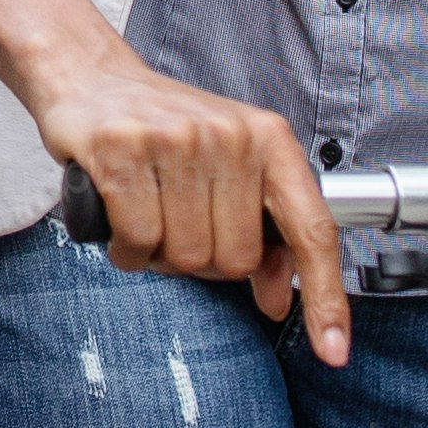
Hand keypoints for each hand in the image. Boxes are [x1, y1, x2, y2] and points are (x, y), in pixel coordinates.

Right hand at [36, 47, 351, 365]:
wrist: (93, 76)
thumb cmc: (166, 128)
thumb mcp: (229, 168)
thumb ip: (262, 231)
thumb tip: (279, 299)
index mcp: (270, 139)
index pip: (312, 229)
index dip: (326, 295)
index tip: (334, 350)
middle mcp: (230, 137)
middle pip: (235, 259)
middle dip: (203, 260)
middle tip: (180, 224)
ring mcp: (177, 140)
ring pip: (184, 256)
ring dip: (160, 255)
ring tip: (149, 212)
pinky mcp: (122, 149)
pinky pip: (138, 240)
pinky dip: (127, 249)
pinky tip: (121, 218)